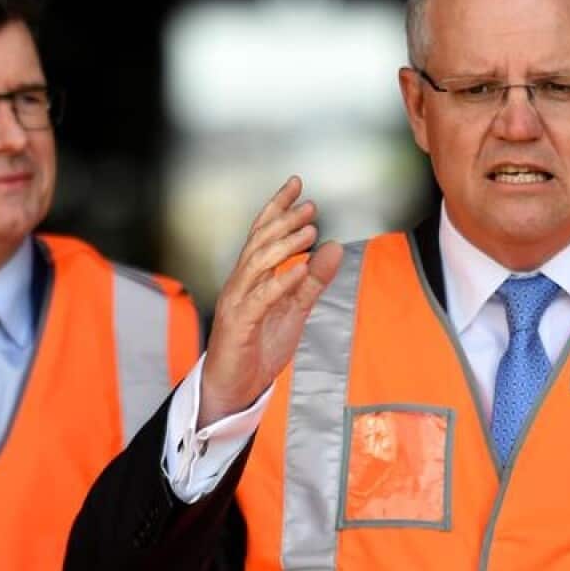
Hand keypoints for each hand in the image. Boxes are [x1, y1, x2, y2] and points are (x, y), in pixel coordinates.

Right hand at [198, 176, 342, 427]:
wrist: (236, 386)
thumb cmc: (259, 346)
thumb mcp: (295, 309)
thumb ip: (314, 280)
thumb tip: (334, 247)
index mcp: (252, 277)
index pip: (263, 233)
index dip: (278, 207)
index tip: (296, 184)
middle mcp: (240, 283)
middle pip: (259, 242)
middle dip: (284, 220)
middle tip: (310, 206)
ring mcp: (237, 302)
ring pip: (258, 264)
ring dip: (284, 245)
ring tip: (309, 231)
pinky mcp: (240, 324)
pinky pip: (260, 298)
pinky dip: (280, 282)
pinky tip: (299, 270)